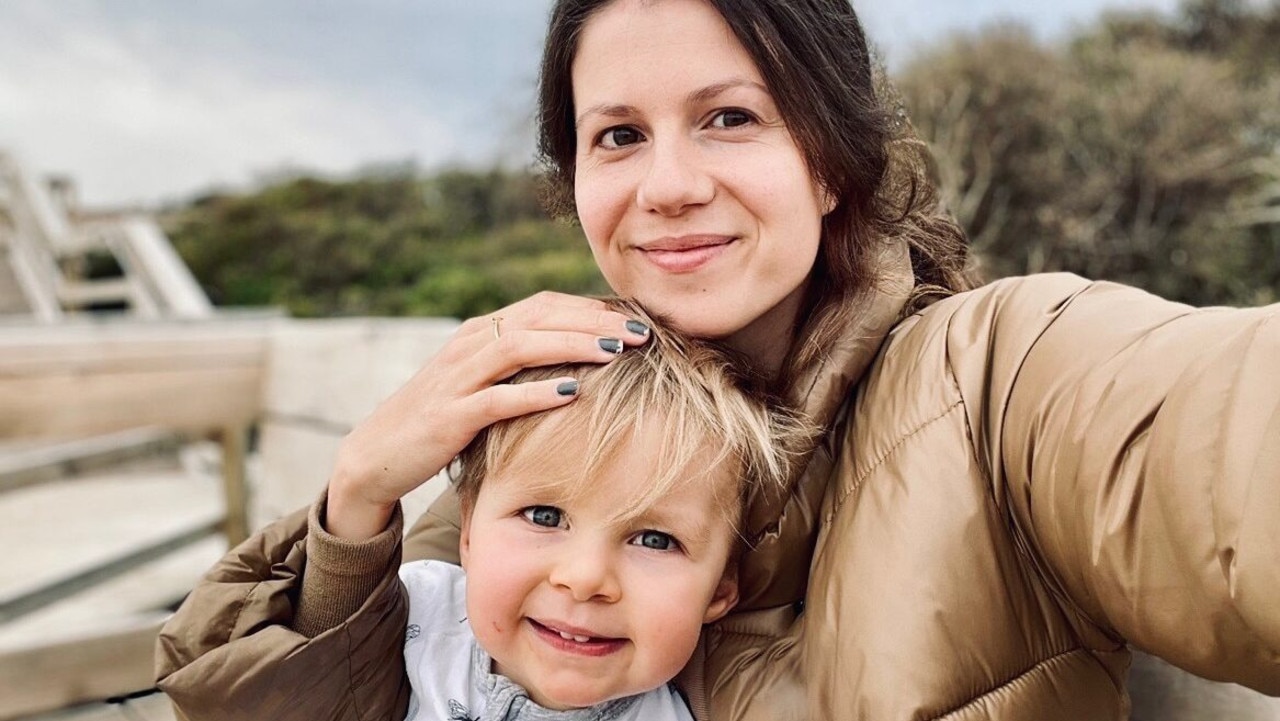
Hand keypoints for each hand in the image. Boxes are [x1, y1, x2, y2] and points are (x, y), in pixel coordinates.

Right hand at [325, 292, 649, 539]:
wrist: (378, 454)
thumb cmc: (443, 420)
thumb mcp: (483, 383)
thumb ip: (523, 366)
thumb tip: (583, 360)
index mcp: (482, 333)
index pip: (546, 305)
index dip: (593, 308)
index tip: (638, 320)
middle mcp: (470, 345)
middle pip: (540, 317)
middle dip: (595, 321)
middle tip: (643, 332)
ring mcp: (458, 379)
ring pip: (522, 348)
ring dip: (573, 345)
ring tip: (617, 352)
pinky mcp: (450, 416)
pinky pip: (498, 398)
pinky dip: (537, 392)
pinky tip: (574, 392)